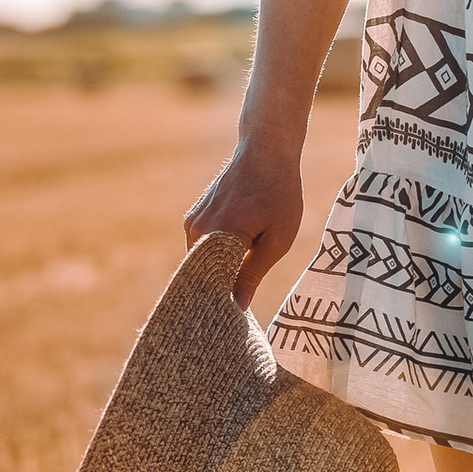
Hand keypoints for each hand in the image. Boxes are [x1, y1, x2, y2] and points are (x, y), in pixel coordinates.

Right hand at [183, 135, 305, 308]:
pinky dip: (219, 255)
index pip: (211, 286)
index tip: (236, 321)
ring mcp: (192, 222)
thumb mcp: (277, 239)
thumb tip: (237, 308)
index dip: (223, 305)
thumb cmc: (279, 193)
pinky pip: (204, 248)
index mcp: (217, 236)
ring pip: (203, 263)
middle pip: (203, 276)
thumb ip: (253, 274)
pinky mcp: (195, 217)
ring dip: (221, 271)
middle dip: (221, 290)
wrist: (266, 150)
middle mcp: (196, 231)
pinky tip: (240, 253)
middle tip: (244, 305)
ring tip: (244, 277)